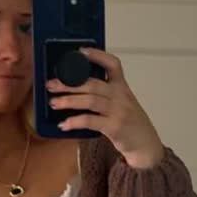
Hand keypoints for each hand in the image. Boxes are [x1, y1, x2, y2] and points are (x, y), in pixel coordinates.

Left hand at [46, 47, 164, 169]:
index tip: (80, 52)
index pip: (113, 64)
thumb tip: (75, 88)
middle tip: (51, 84)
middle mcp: (120, 96)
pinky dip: (75, 121)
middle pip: (92, 83)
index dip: (97, 55)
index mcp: (122, 87)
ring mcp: (118, 111)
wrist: (145, 144)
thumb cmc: (130, 123)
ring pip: (89, 100)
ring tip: (53, 103)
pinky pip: (90, 121)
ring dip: (68, 101)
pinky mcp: (114, 127)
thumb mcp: (122, 103)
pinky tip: (64, 124)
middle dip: (69, 83)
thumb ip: (105, 94)